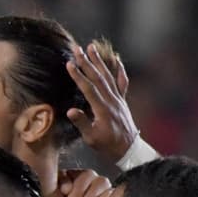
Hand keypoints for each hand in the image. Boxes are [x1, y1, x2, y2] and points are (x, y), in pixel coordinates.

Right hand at [66, 42, 138, 166]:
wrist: (128, 149)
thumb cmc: (107, 145)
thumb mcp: (91, 138)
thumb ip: (82, 123)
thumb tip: (70, 111)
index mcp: (102, 109)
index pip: (88, 88)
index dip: (78, 75)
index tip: (69, 63)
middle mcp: (111, 100)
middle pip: (98, 77)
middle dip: (86, 62)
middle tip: (77, 49)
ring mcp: (118, 99)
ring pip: (108, 76)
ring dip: (99, 61)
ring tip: (91, 48)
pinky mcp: (122, 100)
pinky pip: (122, 82)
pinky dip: (119, 70)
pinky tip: (116, 60)